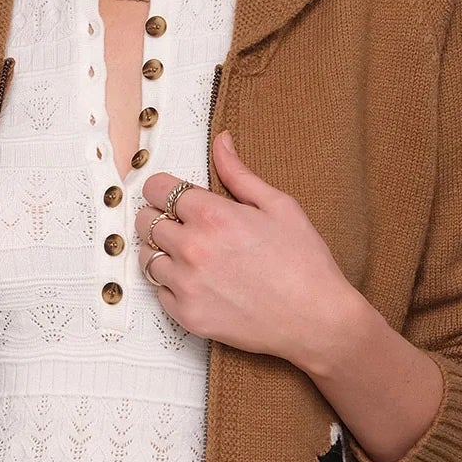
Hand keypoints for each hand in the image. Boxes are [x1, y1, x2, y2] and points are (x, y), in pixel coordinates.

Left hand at [133, 130, 362, 370]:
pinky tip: (201, 283)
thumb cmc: (304, 262)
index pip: (156, 188)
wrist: (317, 320)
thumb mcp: (278, 206)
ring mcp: (186, 285)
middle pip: (144, 221)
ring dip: (164, 253)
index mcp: (212, 215)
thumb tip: (220, 141)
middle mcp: (192, 248)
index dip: (163, 189)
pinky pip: (159, 293)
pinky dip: (173, 286)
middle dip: (160, 218)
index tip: (174, 196)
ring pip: (147, 258)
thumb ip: (239, 173)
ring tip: (194, 256)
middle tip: (185, 226)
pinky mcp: (187, 316)